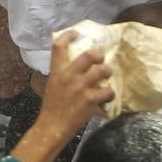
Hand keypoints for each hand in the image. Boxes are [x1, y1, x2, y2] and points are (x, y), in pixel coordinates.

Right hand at [10, 32, 113, 161]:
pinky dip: (110, 94)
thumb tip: (78, 66)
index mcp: (57, 71)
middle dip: (98, 54)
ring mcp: (80, 88)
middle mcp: (69, 76)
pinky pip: (108, 92)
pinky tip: (107, 97)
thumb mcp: (53, 84)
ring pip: (102, 71)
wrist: (52, 127)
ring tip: (107, 75)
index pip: (59, 46)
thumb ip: (63, 74)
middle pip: (88, 55)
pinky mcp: (90, 101)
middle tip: (101, 57)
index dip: (68, 35)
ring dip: (107, 72)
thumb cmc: (52, 107)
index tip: (75, 33)